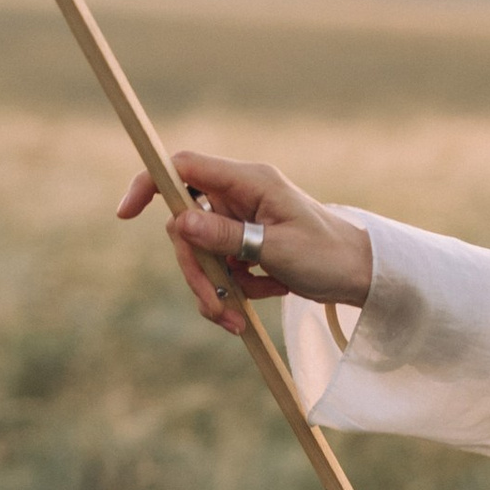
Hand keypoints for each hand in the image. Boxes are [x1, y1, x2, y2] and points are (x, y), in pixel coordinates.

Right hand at [115, 149, 375, 338]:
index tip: (126, 214)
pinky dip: (228, 292)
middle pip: (185, 225)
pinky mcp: (246, 246)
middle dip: (195, 270)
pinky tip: (253, 306)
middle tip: (216, 306)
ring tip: (236, 321)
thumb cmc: (328, 255)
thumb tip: (177, 223)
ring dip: (211, 290)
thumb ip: (227, 235)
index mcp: (249, 182)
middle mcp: (240, 196)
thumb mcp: (276, 249)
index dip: (150, 184)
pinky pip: (218, 268)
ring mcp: (242, 221)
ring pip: (200, 252)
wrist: (362, 277)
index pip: (184, 167)